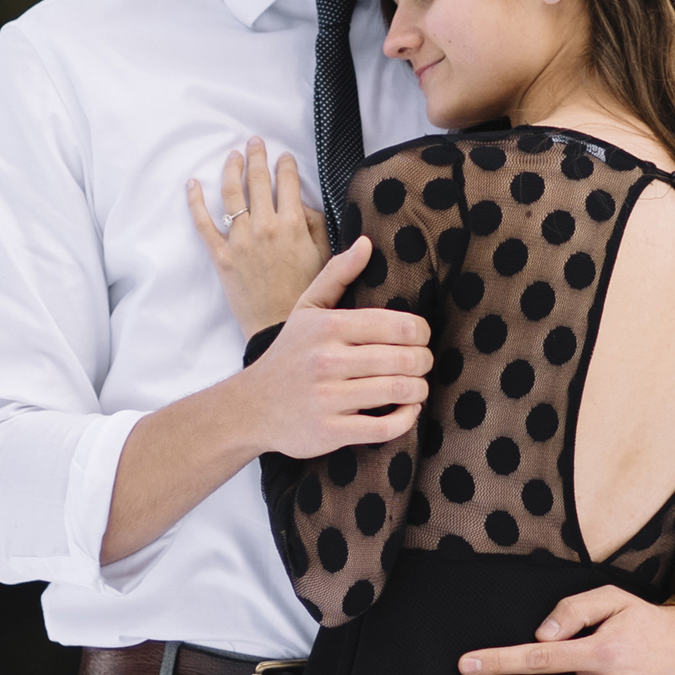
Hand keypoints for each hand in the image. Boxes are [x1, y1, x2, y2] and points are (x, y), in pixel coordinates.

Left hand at [190, 137, 331, 336]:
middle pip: (258, 180)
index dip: (285, 165)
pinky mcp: (221, 256)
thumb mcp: (324, 256)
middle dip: (257, 156)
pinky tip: (193, 184)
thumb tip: (302, 204)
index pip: (287, 182)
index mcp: (292, 225)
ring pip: (231, 194)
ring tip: (232, 155)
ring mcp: (240, 240)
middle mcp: (264, 227)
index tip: (284, 157)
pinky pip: (203, 223)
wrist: (278, 326)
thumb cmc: (305, 294)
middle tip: (255, 142)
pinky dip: (195, 201)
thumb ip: (316, 225)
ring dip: (231, 169)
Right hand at [243, 237, 430, 458]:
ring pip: (399, 392)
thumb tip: (367, 242)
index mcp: (329, 327)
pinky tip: (406, 411)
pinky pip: (385, 427)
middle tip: (421, 364)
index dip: (421, 333)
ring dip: (419, 389)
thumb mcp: (307, 309)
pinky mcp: (330, 431)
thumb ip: (338, 274)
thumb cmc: (289, 354)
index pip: (400, 325)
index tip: (419, 338)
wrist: (251, 407)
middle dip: (424, 362)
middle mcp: (328, 361)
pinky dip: (407, 419)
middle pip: (405, 359)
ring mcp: (328, 398)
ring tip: (417, 386)